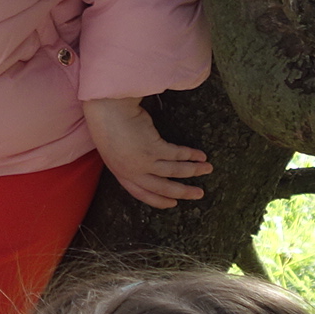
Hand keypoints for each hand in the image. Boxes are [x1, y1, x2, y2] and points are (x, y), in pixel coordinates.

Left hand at [82, 96, 211, 207]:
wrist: (106, 109)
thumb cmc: (108, 124)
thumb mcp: (114, 150)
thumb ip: (128, 162)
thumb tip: (147, 168)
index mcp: (121, 174)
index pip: (142, 194)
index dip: (159, 200)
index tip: (173, 203)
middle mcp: (133, 172)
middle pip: (163, 187)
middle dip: (184, 192)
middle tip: (199, 194)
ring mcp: (144, 161)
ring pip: (174, 170)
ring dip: (194, 170)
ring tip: (208, 169)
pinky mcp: (153, 148)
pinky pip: (177, 154)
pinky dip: (191, 154)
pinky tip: (200, 155)